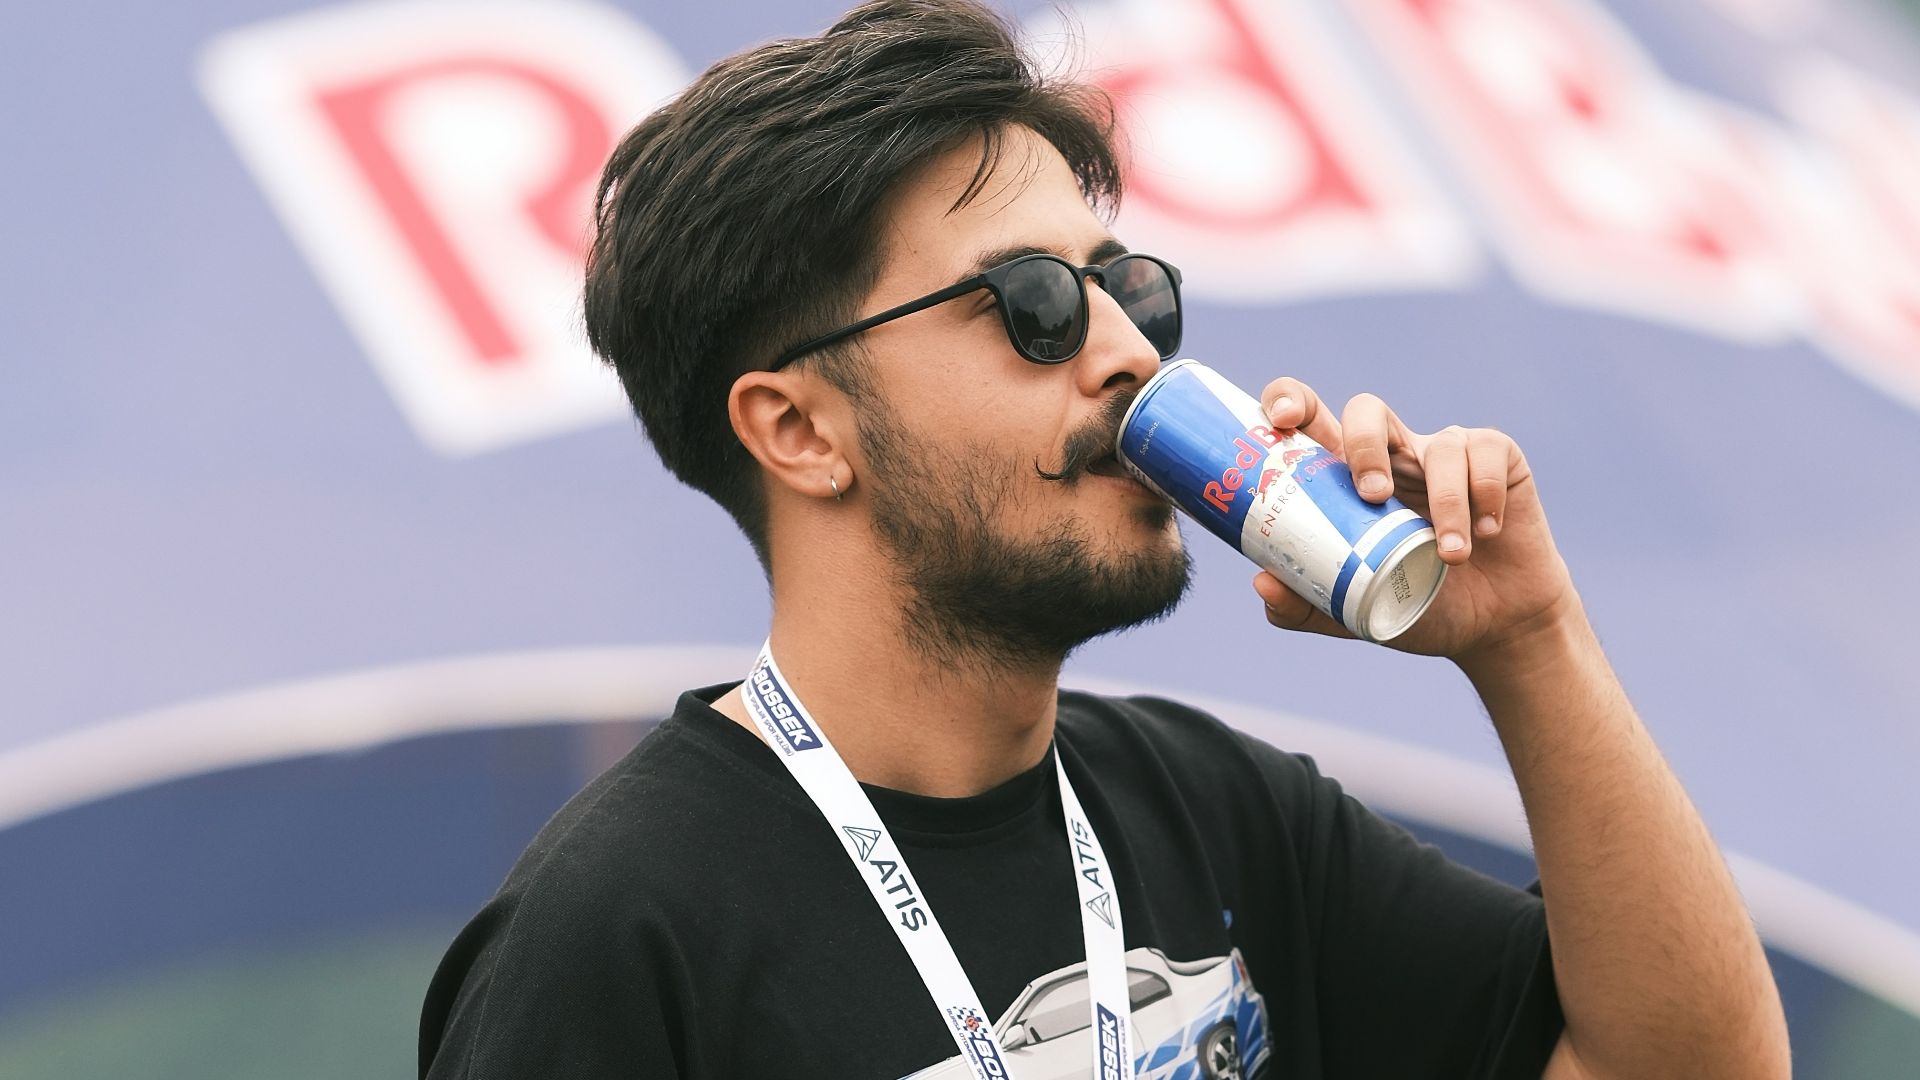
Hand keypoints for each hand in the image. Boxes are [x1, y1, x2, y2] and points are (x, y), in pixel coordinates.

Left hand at [1251, 378, 1580, 664]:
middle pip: (1367, 410)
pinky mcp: (1496, 457)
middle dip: (1365, 443)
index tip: (1279, 420)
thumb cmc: (1418, 607)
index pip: (1310, 418)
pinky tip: (1487, 533)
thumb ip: (1305, 606)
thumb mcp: (1354, 612)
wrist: (1494, 628)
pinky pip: (1487, 456)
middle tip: (1372, 495)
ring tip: (1451, 556)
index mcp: (1347, 478)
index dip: (1289, 401)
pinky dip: (1485, 498)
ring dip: (1446, 502)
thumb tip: (1262, 583)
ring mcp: (1443, 452)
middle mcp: (1393, 454)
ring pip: (1439, 446)